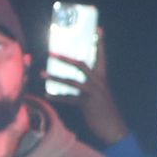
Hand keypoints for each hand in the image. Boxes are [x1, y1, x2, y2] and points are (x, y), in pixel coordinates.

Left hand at [43, 28, 129, 146]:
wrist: (114, 127)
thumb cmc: (105, 111)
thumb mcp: (101, 94)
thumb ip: (91, 86)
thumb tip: (74, 81)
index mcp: (103, 78)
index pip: (101, 56)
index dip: (99, 42)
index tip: (98, 29)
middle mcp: (99, 82)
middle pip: (81, 65)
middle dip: (65, 58)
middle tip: (51, 53)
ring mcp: (93, 92)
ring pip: (72, 81)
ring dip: (55, 77)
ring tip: (42, 74)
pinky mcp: (87, 103)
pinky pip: (69, 98)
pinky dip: (57, 97)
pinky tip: (47, 96)